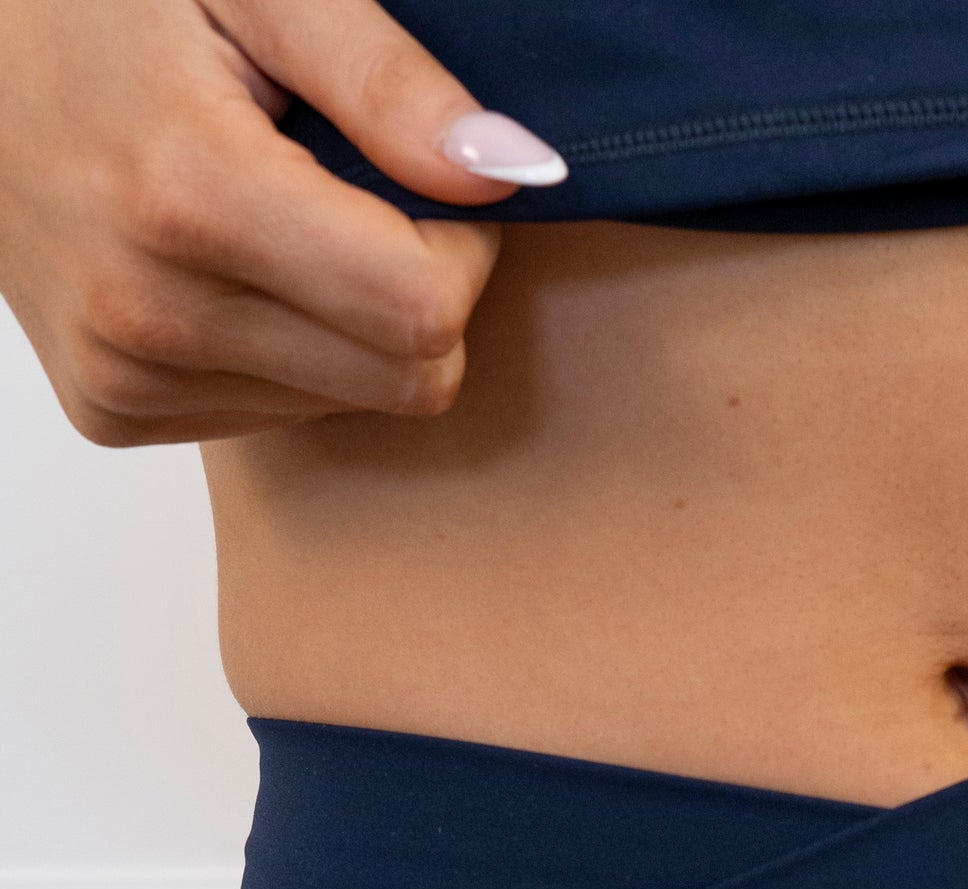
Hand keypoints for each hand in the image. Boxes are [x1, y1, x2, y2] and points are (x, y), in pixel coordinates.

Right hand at [0, 0, 565, 445]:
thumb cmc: (101, 1)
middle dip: (415, 292)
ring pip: (346, 405)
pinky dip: (280, 347)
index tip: (426, 178)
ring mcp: (123, 375)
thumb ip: (386, 81)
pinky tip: (223, 263)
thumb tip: (513, 172)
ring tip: (268, 214)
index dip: (461, 248)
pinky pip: (272, 416)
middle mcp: (148, 314)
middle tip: (357, 193)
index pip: (424, 314)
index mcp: (189, 199)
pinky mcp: (112, 409)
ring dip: (344, 321)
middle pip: (404, 381)